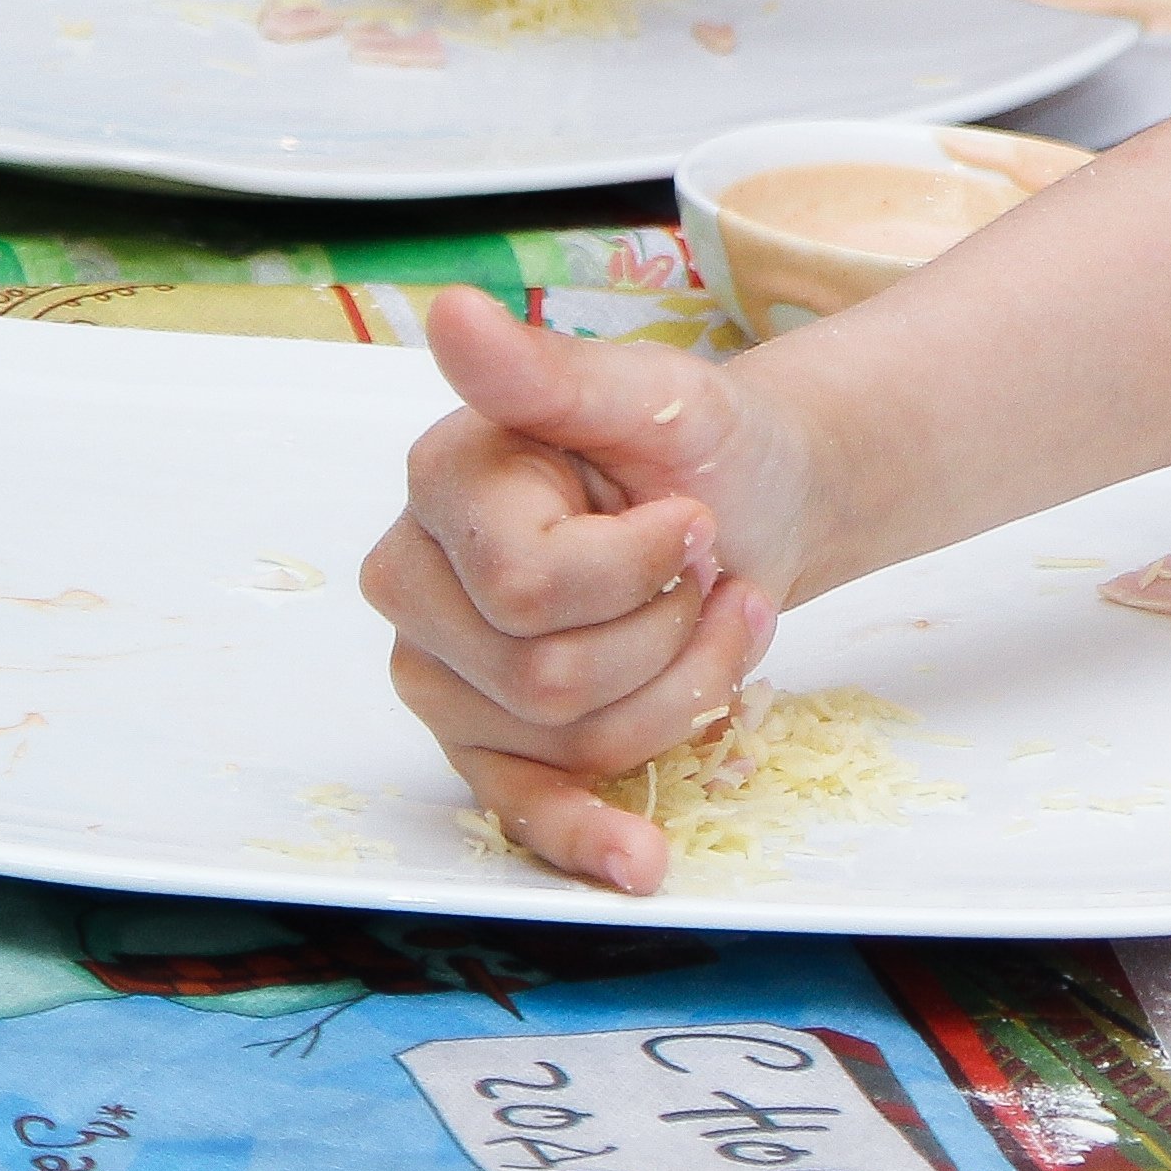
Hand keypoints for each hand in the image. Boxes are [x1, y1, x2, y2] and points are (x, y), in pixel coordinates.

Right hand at [364, 289, 820, 893]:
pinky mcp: (487, 742)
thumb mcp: (654, 393)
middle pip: (553, 677)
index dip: (646, 563)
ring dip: (683, 684)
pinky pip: (523, 811)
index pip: (533, 588)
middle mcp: (415, 583)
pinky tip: (637, 859)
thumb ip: (551, 372)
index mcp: (441, 483)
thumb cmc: (700, 445)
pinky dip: (586, 837)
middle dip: (670, 629)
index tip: (690, 517)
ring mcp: (443, 674)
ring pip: (573, 739)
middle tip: (706, 569)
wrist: (754, 505)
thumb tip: (450, 311)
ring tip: (707, 616)